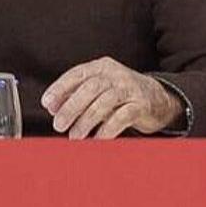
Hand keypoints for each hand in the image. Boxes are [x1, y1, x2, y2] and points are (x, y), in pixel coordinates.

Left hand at [41, 57, 183, 138]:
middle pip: (90, 88)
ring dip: (86, 121)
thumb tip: (53, 107)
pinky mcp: (141, 105)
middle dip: (71, 107)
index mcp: (102, 67)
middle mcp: (116, 75)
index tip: (47, 104)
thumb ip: (77, 95)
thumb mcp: (99, 89)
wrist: (158, 98)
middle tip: (59, 125)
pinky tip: (96, 140)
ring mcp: (130, 89)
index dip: (60, 88)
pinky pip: (122, 117)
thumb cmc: (122, 95)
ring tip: (75, 136)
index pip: (77, 74)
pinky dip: (107, 130)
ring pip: (104, 102)